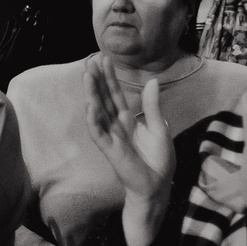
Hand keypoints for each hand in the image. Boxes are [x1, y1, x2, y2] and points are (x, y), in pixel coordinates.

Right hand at [85, 64, 172, 201]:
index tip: (103, 59)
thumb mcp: (159, 127)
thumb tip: (151, 80)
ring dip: (92, 94)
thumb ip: (152, 106)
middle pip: (104, 99)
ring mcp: (111, 137)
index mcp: (128, 120)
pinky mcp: (110, 150)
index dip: (110, 78)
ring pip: (98, 112)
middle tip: (90, 61)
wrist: (158, 186)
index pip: (116, 95)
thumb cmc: (159, 160)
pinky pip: (99, 133)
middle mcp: (116, 126)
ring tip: (86, 76)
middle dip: (98, 80)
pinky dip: (93, 120)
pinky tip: (90, 105)